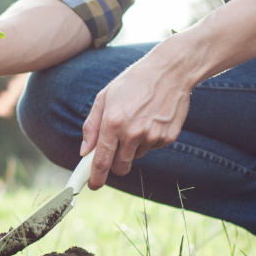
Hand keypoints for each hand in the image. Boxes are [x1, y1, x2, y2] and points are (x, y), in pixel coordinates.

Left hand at [79, 46, 194, 188]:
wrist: (170, 71)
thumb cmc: (133, 82)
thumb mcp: (105, 97)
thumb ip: (92, 126)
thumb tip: (85, 152)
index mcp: (113, 122)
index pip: (102, 161)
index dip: (95, 177)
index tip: (92, 185)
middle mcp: (133, 133)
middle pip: (120, 168)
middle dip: (115, 166)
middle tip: (114, 153)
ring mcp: (153, 136)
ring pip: (137, 156)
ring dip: (133, 147)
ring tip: (137, 120)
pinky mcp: (168, 137)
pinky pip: (152, 147)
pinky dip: (148, 139)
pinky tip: (151, 119)